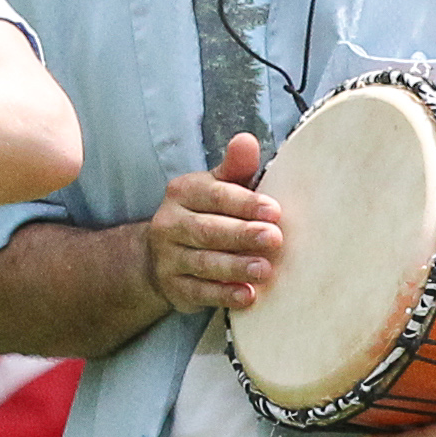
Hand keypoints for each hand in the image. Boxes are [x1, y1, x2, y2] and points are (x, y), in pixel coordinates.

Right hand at [137, 136, 284, 312]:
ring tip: (264, 270)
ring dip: (235, 267)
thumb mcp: (217, 188)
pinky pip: (199, 292)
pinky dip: (224, 295)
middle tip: (274, 238)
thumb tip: (247, 141)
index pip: (215, 196)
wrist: (161, 256)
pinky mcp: (174, 288)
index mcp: (183, 192)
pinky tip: (248, 296)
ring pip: (203, 263)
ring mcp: (168, 258)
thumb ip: (235, 168)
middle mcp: (170, 224)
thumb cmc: (205, 215)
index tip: (274, 211)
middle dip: (242, 235)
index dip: (245, 203)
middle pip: (208, 230)